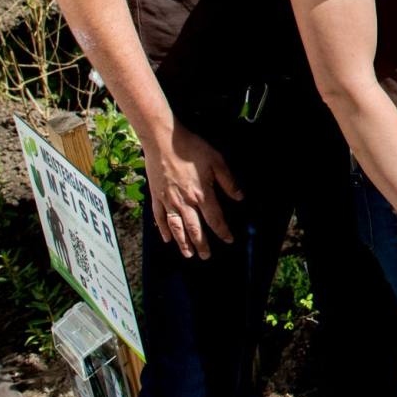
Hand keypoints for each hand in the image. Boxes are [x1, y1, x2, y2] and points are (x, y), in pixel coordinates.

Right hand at [145, 123, 242, 258]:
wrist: (163, 140)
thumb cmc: (192, 148)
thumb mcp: (217, 161)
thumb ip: (229, 182)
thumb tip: (240, 197)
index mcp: (202, 195)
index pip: (215, 219)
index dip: (223, 231)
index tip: (229, 240)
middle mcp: (185, 202)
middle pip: (195, 229)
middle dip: (202, 244)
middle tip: (206, 256)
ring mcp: (169, 200)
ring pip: (177, 227)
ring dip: (183, 243)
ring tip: (188, 254)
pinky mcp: (156, 196)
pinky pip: (160, 217)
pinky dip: (164, 230)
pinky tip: (167, 239)